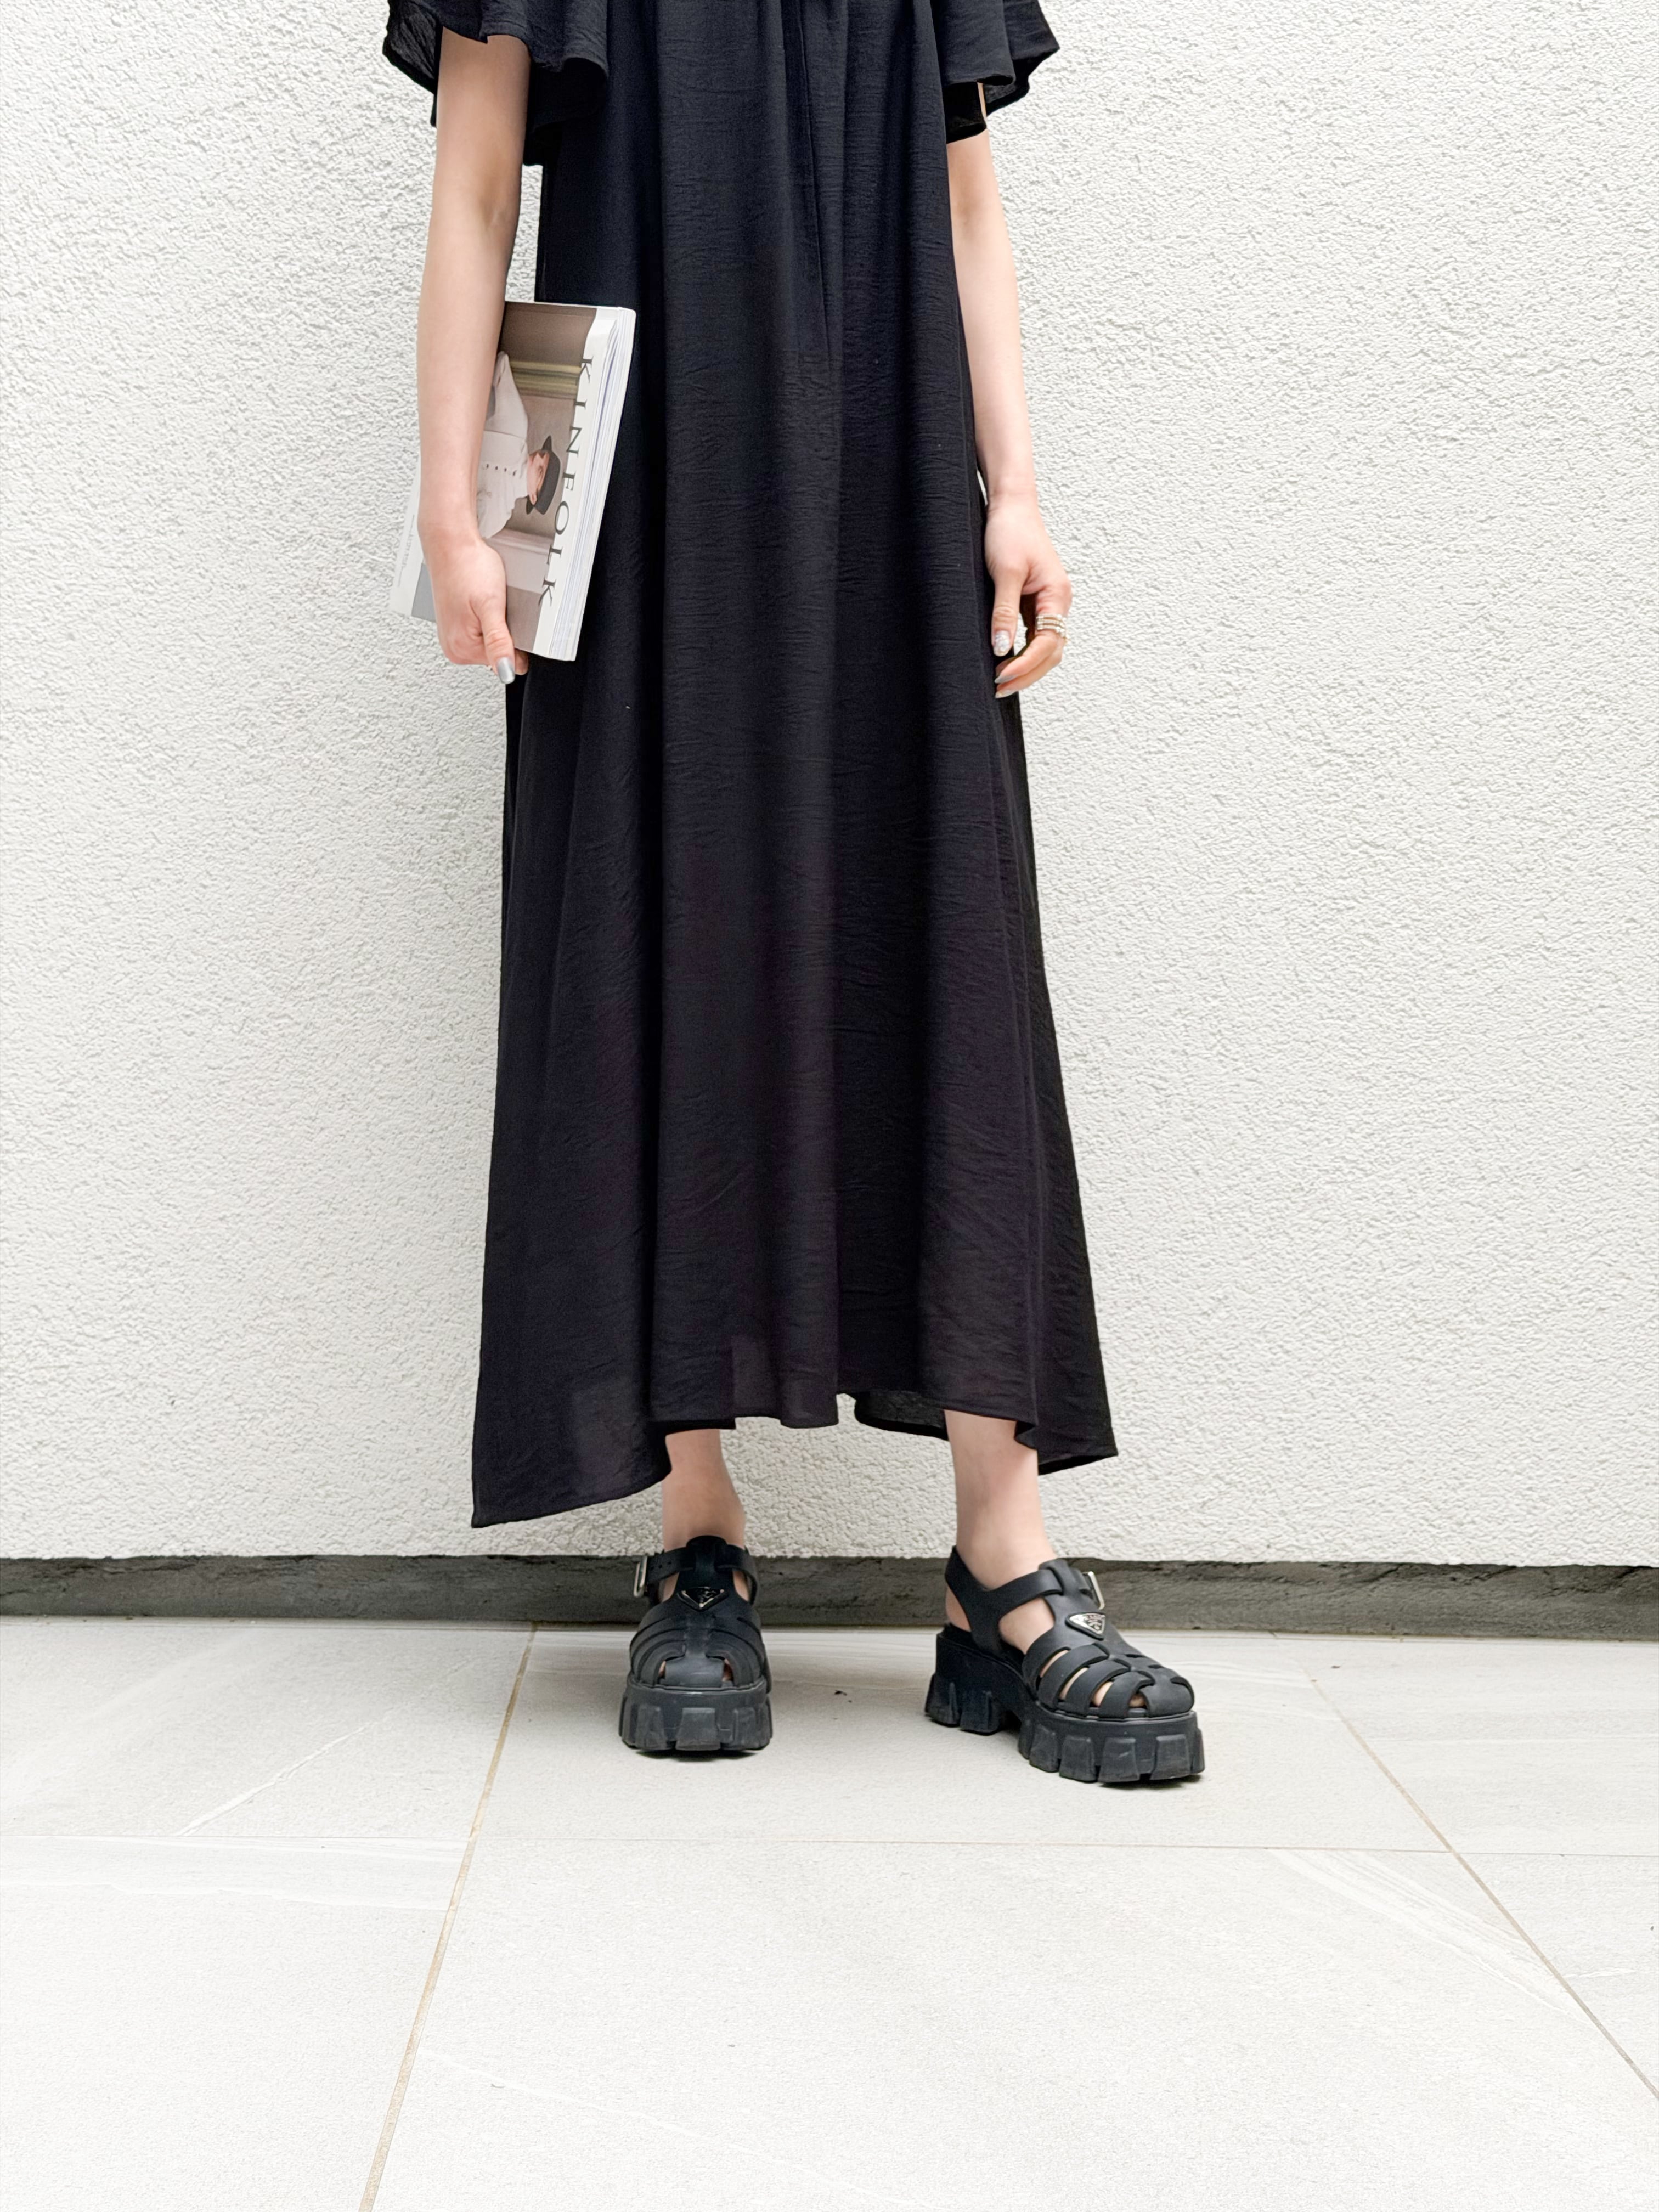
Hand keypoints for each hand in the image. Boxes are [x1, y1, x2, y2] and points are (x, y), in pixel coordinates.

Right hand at [420, 523, 528, 681]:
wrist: (451, 544)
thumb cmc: (468, 568)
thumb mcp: (491, 607)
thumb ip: (499, 643)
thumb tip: (506, 673)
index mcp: (462, 649)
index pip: (509, 663)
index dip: (516, 640)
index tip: (507, 618)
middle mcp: (454, 648)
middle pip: (499, 653)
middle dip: (505, 631)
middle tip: (495, 606)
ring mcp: (452, 637)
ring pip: (491, 640)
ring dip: (496, 622)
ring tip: (485, 601)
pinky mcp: (454, 626)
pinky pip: (481, 630)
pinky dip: (486, 617)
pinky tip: (480, 601)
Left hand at [983, 491, 1069, 699]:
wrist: (1010, 507)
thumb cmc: (1009, 532)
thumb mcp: (1004, 572)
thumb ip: (1004, 612)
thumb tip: (1002, 649)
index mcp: (1057, 594)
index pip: (1048, 643)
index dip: (1026, 664)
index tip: (1001, 676)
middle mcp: (1058, 602)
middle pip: (1051, 652)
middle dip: (1028, 673)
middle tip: (999, 688)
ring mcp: (1049, 603)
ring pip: (1045, 647)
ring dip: (1026, 666)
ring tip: (1000, 681)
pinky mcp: (1036, 602)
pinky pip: (1035, 636)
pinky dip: (1023, 652)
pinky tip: (1005, 661)